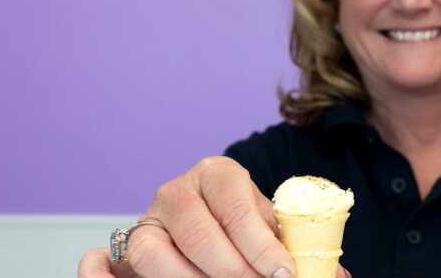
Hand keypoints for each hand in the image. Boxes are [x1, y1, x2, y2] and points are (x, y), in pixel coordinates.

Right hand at [76, 156, 329, 277]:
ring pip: (151, 252)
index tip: (283, 273)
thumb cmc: (249, 231)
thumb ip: (297, 247)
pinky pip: (106, 261)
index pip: (237, 206)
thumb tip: (335, 277)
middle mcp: (177, 190)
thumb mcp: (275, 230)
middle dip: (231, 269)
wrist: (217, 227)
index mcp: (219, 173)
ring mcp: (145, 218)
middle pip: (198, 233)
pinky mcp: (124, 245)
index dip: (260, 244)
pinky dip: (115, 277)